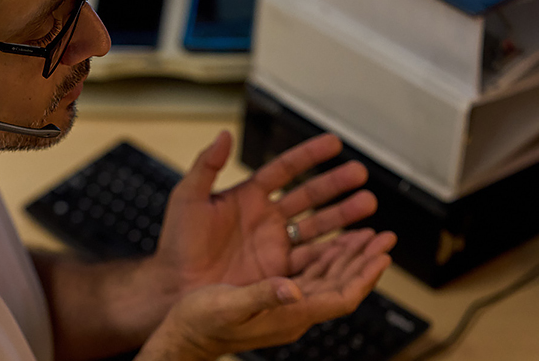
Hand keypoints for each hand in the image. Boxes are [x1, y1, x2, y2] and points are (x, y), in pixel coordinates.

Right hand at [138, 229, 394, 360]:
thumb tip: (293, 289)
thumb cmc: (201, 323)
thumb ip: (262, 296)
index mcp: (288, 314)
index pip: (341, 297)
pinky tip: (329, 242)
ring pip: (327, 277)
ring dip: (348, 255)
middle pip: (341, 285)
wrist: (184, 333)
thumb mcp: (228, 306)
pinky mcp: (272, 292)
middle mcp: (292, 309)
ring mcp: (284, 301)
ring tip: (365, 234)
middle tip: (383, 236)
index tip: (382, 255)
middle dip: (364, 260)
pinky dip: (324, 255)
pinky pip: (309, 272)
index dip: (364, 277)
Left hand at [154, 131, 387, 292]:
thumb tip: (223, 134)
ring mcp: (275, 244)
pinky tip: (356, 242)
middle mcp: (266, 218)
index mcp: (247, 196)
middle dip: (335, 184)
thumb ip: (206, 165)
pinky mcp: (280, 271)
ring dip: (343, 214)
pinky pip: (313, 258)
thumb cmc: (177, 244)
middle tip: (360, 173)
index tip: (333, 143)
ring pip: (317, 225)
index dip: (308, 155)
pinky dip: (336, 250)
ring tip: (368, 203)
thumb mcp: (187, 198)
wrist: (176, 287)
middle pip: (308, 195)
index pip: (284, 169)